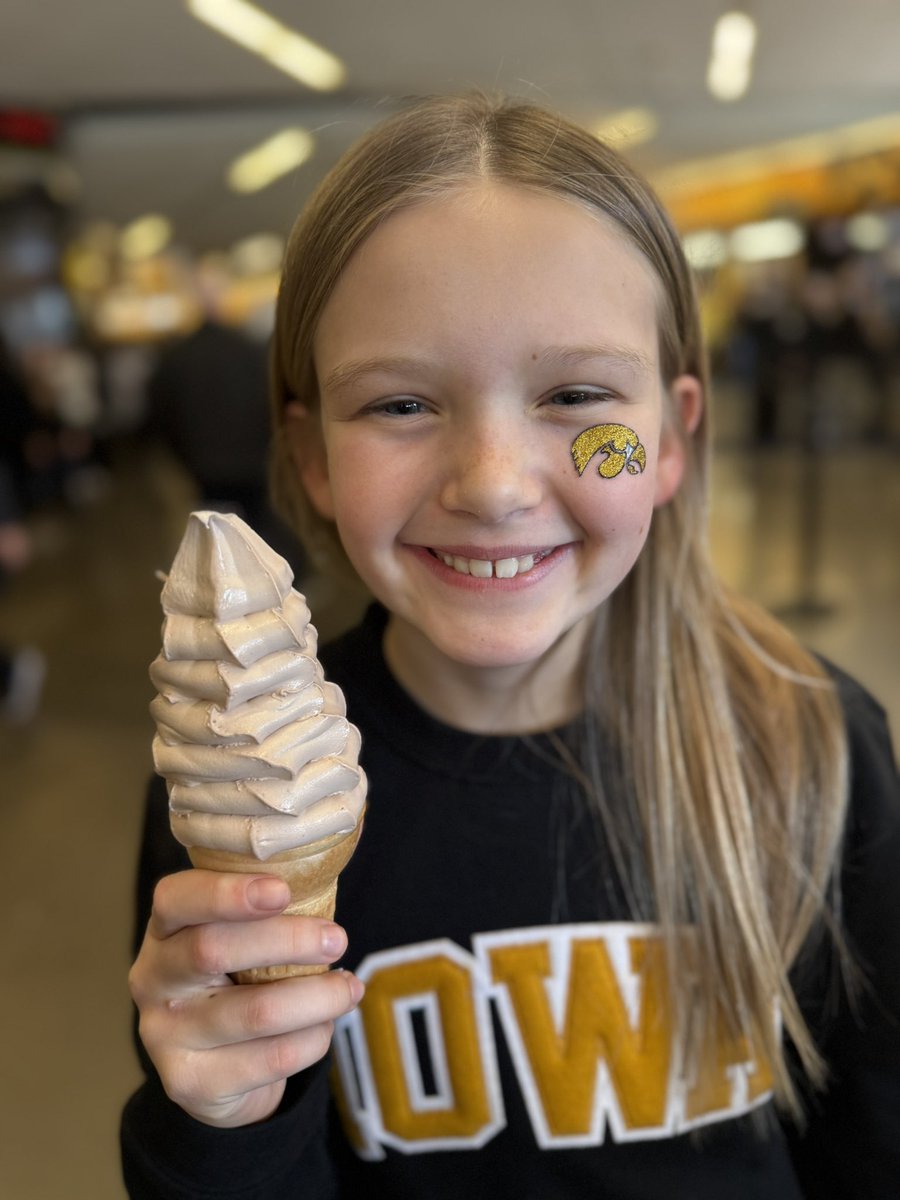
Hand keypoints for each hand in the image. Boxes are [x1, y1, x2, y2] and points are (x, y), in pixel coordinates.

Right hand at [128, 869, 363, 1127]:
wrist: (216, 1072)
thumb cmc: (239, 980)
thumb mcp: (239, 939)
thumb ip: (264, 909)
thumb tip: (323, 876)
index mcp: (163, 930)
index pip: (175, 898)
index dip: (227, 892)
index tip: (281, 890)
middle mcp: (152, 980)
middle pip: (212, 951)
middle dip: (287, 941)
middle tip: (337, 938)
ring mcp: (165, 1036)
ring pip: (255, 1011)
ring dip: (317, 997)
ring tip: (349, 988)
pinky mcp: (191, 1083)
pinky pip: (271, 1058)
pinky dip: (312, 1039)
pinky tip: (324, 1026)